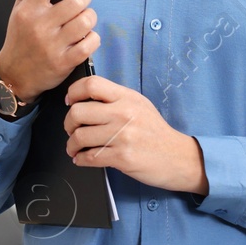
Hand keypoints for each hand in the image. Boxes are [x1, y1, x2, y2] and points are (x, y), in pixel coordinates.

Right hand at [0, 0, 97, 103]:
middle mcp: (39, 25)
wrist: (14, 75)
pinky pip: (90, 43)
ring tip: (82, 22)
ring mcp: (52, 45)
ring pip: (86, 20)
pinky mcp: (64, 62)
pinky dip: (92, 38)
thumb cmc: (21, 36)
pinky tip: (84, 38)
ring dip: (89, 19)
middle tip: (80, 5)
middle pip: (77, 0)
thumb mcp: (21, 6)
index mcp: (28, 8)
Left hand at [62, 75, 208, 195]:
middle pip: (78, 112)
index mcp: (127, 97)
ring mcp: (122, 136)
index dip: (73, 92)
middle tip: (71, 130)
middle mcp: (123, 113)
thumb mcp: (140, 105)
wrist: (177, 157)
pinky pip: (89, 157)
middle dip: (68, 124)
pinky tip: (83, 159)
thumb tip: (86, 98)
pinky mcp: (122, 157)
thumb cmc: (156, 132)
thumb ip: (116, 99)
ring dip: (72, 146)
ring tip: (75, 148)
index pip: (91, 84)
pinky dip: (81, 160)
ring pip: (80, 137)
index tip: (70, 101)